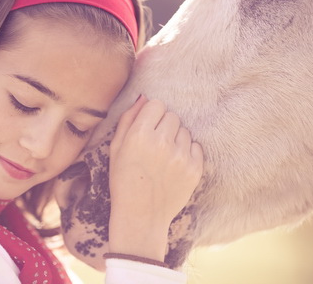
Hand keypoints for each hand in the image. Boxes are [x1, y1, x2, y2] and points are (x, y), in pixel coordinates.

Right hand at [108, 95, 203, 260]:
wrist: (141, 216)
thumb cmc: (123, 180)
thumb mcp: (116, 148)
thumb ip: (128, 119)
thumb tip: (144, 97)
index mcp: (140, 135)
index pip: (156, 105)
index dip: (151, 116)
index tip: (147, 129)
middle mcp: (162, 142)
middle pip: (172, 116)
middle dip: (164, 126)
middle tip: (154, 145)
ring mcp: (181, 156)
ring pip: (185, 131)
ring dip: (176, 139)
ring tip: (164, 158)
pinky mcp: (195, 169)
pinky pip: (196, 147)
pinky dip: (187, 153)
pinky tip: (174, 166)